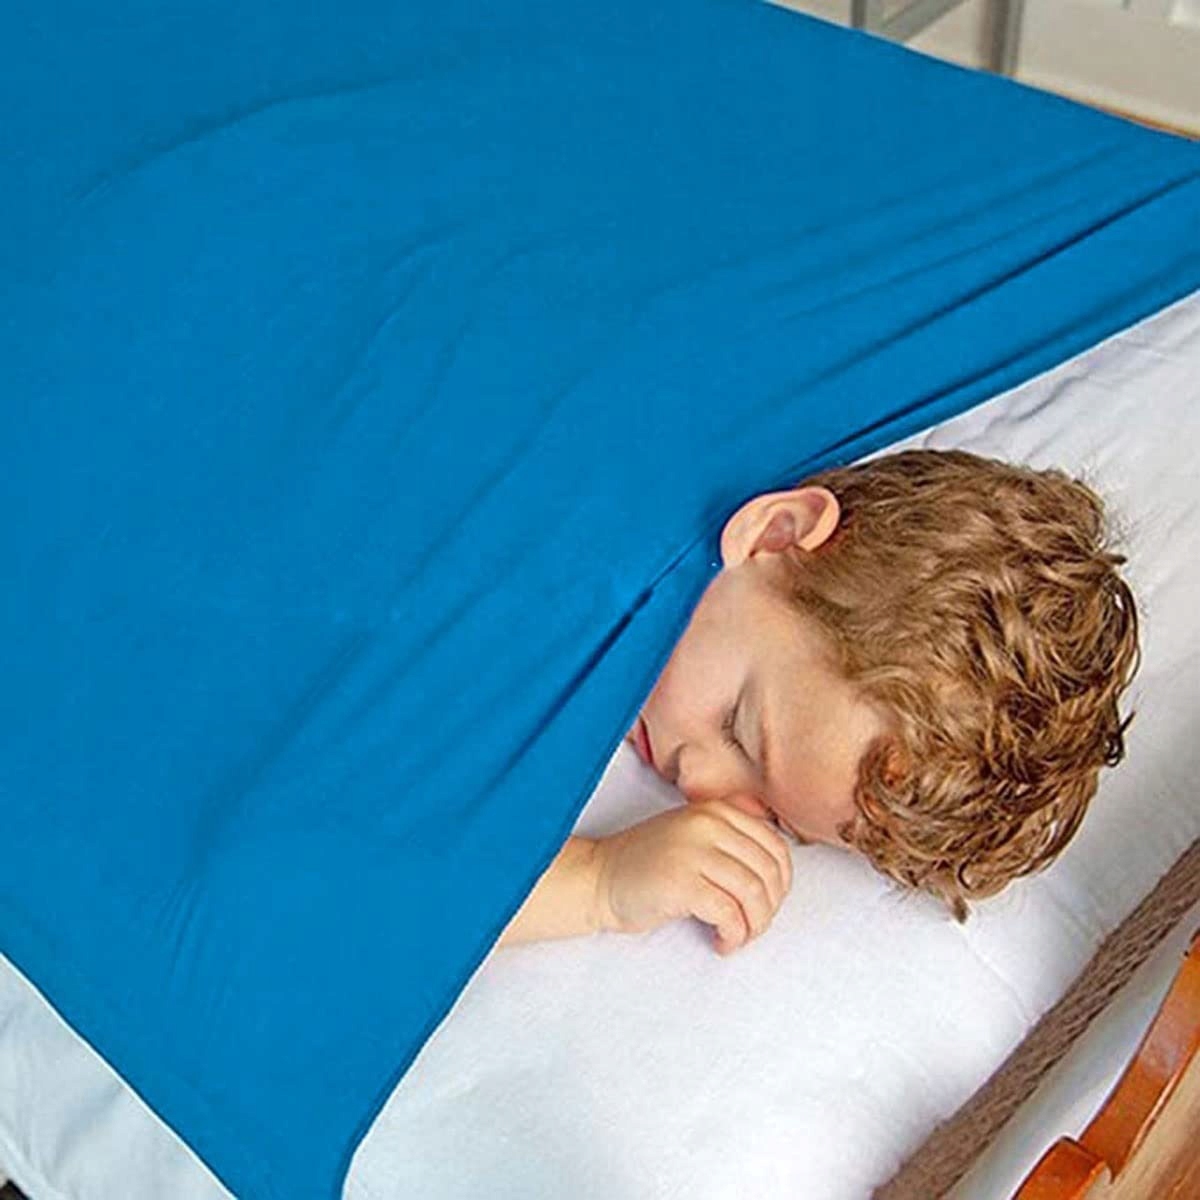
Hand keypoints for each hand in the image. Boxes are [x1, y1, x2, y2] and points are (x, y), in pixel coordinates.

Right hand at [591, 798, 792, 955]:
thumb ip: (731, 837)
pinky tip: (720, 942)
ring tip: (736, 937)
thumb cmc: (649, 865)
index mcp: (717, 810)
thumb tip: (780, 867)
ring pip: (754, 894)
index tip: (767, 904)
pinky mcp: (681, 882)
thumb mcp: (693, 834)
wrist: (599, 879)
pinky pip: (729, 914)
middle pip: (768, 872)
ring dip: (753, 926)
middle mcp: (708, 823)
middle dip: (769, 909)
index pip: (776, 846)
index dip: (782, 883)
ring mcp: (694, 850)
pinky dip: (733, 935)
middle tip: (751, 927)